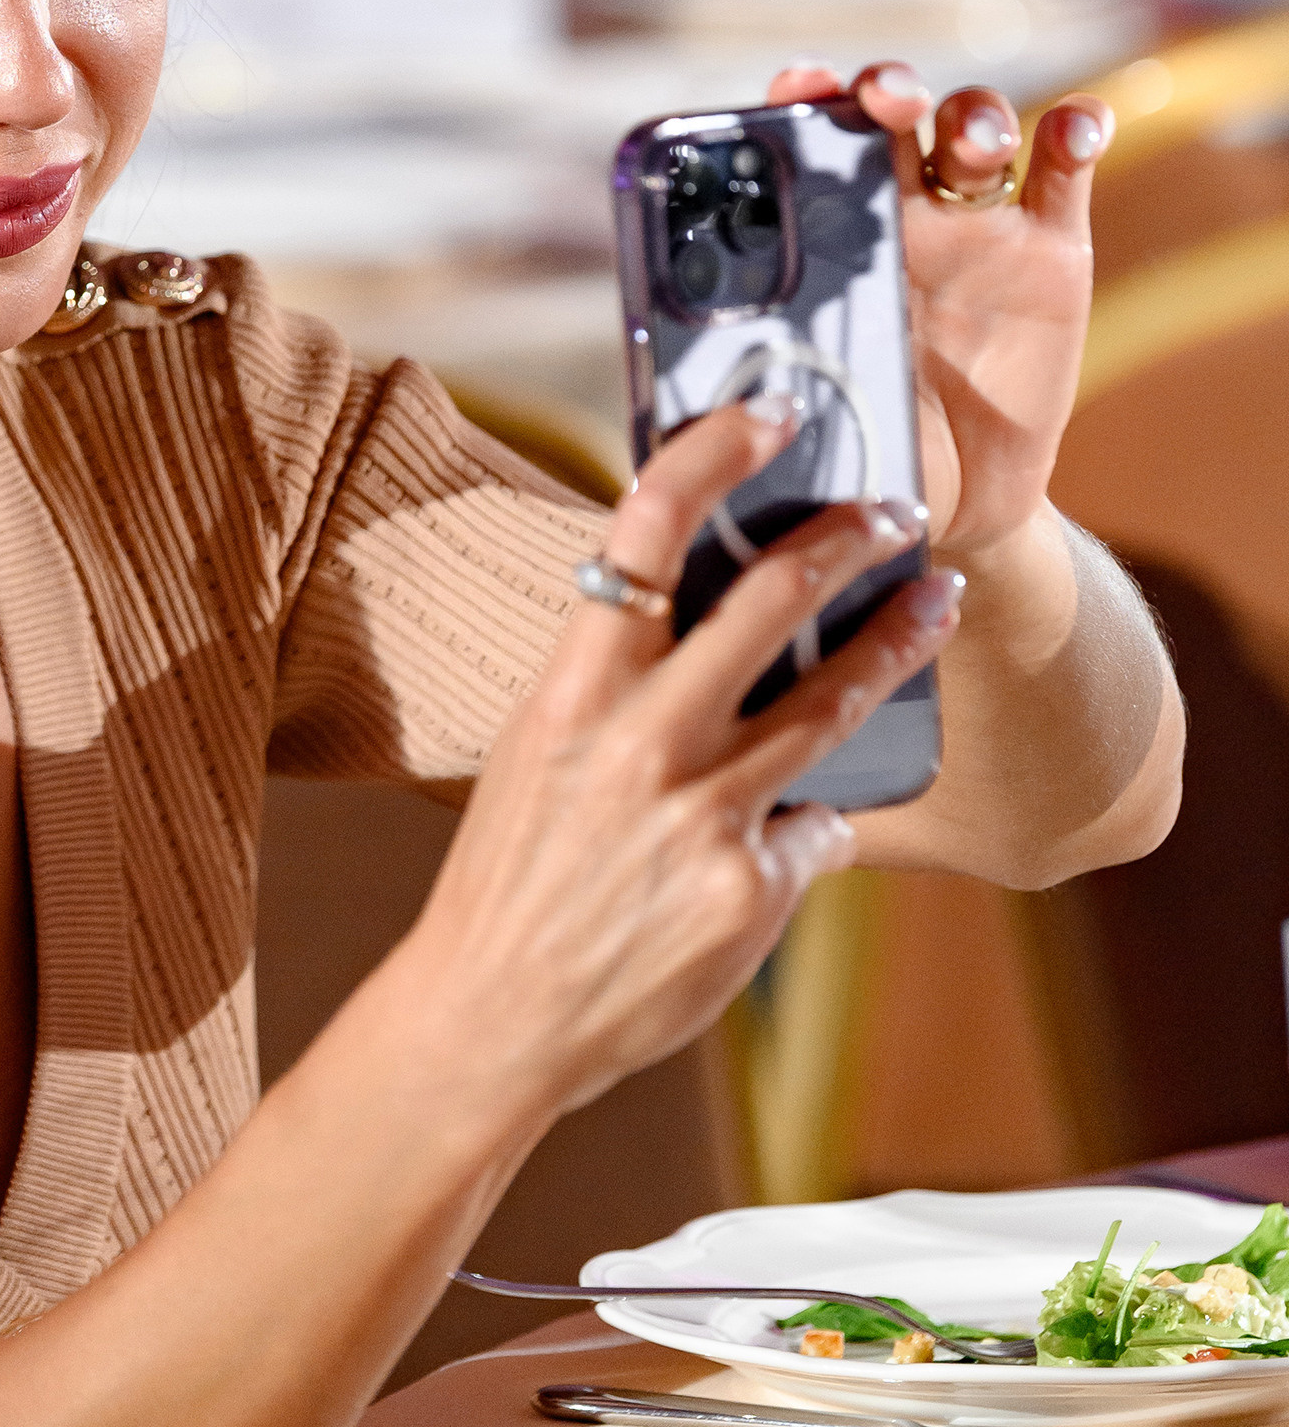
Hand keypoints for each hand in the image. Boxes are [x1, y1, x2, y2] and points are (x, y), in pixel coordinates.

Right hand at [396, 400, 962, 1136]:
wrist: (494, 1015)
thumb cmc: (514, 873)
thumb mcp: (539, 750)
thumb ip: (617, 682)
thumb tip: (713, 620)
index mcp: (574, 690)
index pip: (647, 532)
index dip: (714, 454)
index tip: (770, 412)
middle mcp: (644, 741)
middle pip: (774, 600)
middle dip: (850, 541)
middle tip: (894, 513)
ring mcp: (705, 816)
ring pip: (832, 705)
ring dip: (895, 642)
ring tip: (933, 605)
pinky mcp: (751, 889)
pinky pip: (815, 831)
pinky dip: (804, 831)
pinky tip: (774, 847)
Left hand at [764, 59, 1112, 566]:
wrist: (955, 503)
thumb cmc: (856, 452)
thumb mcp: (802, 422)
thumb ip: (761, 395)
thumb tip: (687, 405)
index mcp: (824, 241)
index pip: (809, 144)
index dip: (804, 100)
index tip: (799, 86)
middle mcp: (898, 216)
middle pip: (895, 116)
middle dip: (891, 89)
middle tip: (889, 101)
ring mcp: (978, 227)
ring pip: (975, 130)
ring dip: (976, 115)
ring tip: (975, 144)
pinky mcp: (1052, 252)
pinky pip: (1064, 169)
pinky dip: (1074, 133)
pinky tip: (1073, 130)